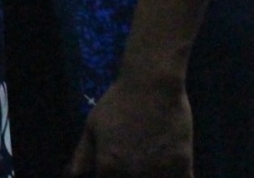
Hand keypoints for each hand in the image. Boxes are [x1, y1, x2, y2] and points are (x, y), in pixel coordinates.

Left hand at [69, 71, 190, 176]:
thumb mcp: (92, 127)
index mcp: (108, 168)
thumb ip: (81, 157)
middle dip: (131, 176)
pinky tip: (170, 169)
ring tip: (149, 161)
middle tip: (134, 158)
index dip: (110, 176)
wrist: (152, 85)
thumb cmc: (118, 103)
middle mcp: (132, 176)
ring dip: (153, 177)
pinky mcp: (182, 167)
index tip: (116, 167)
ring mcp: (158, 173)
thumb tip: (70, 176)